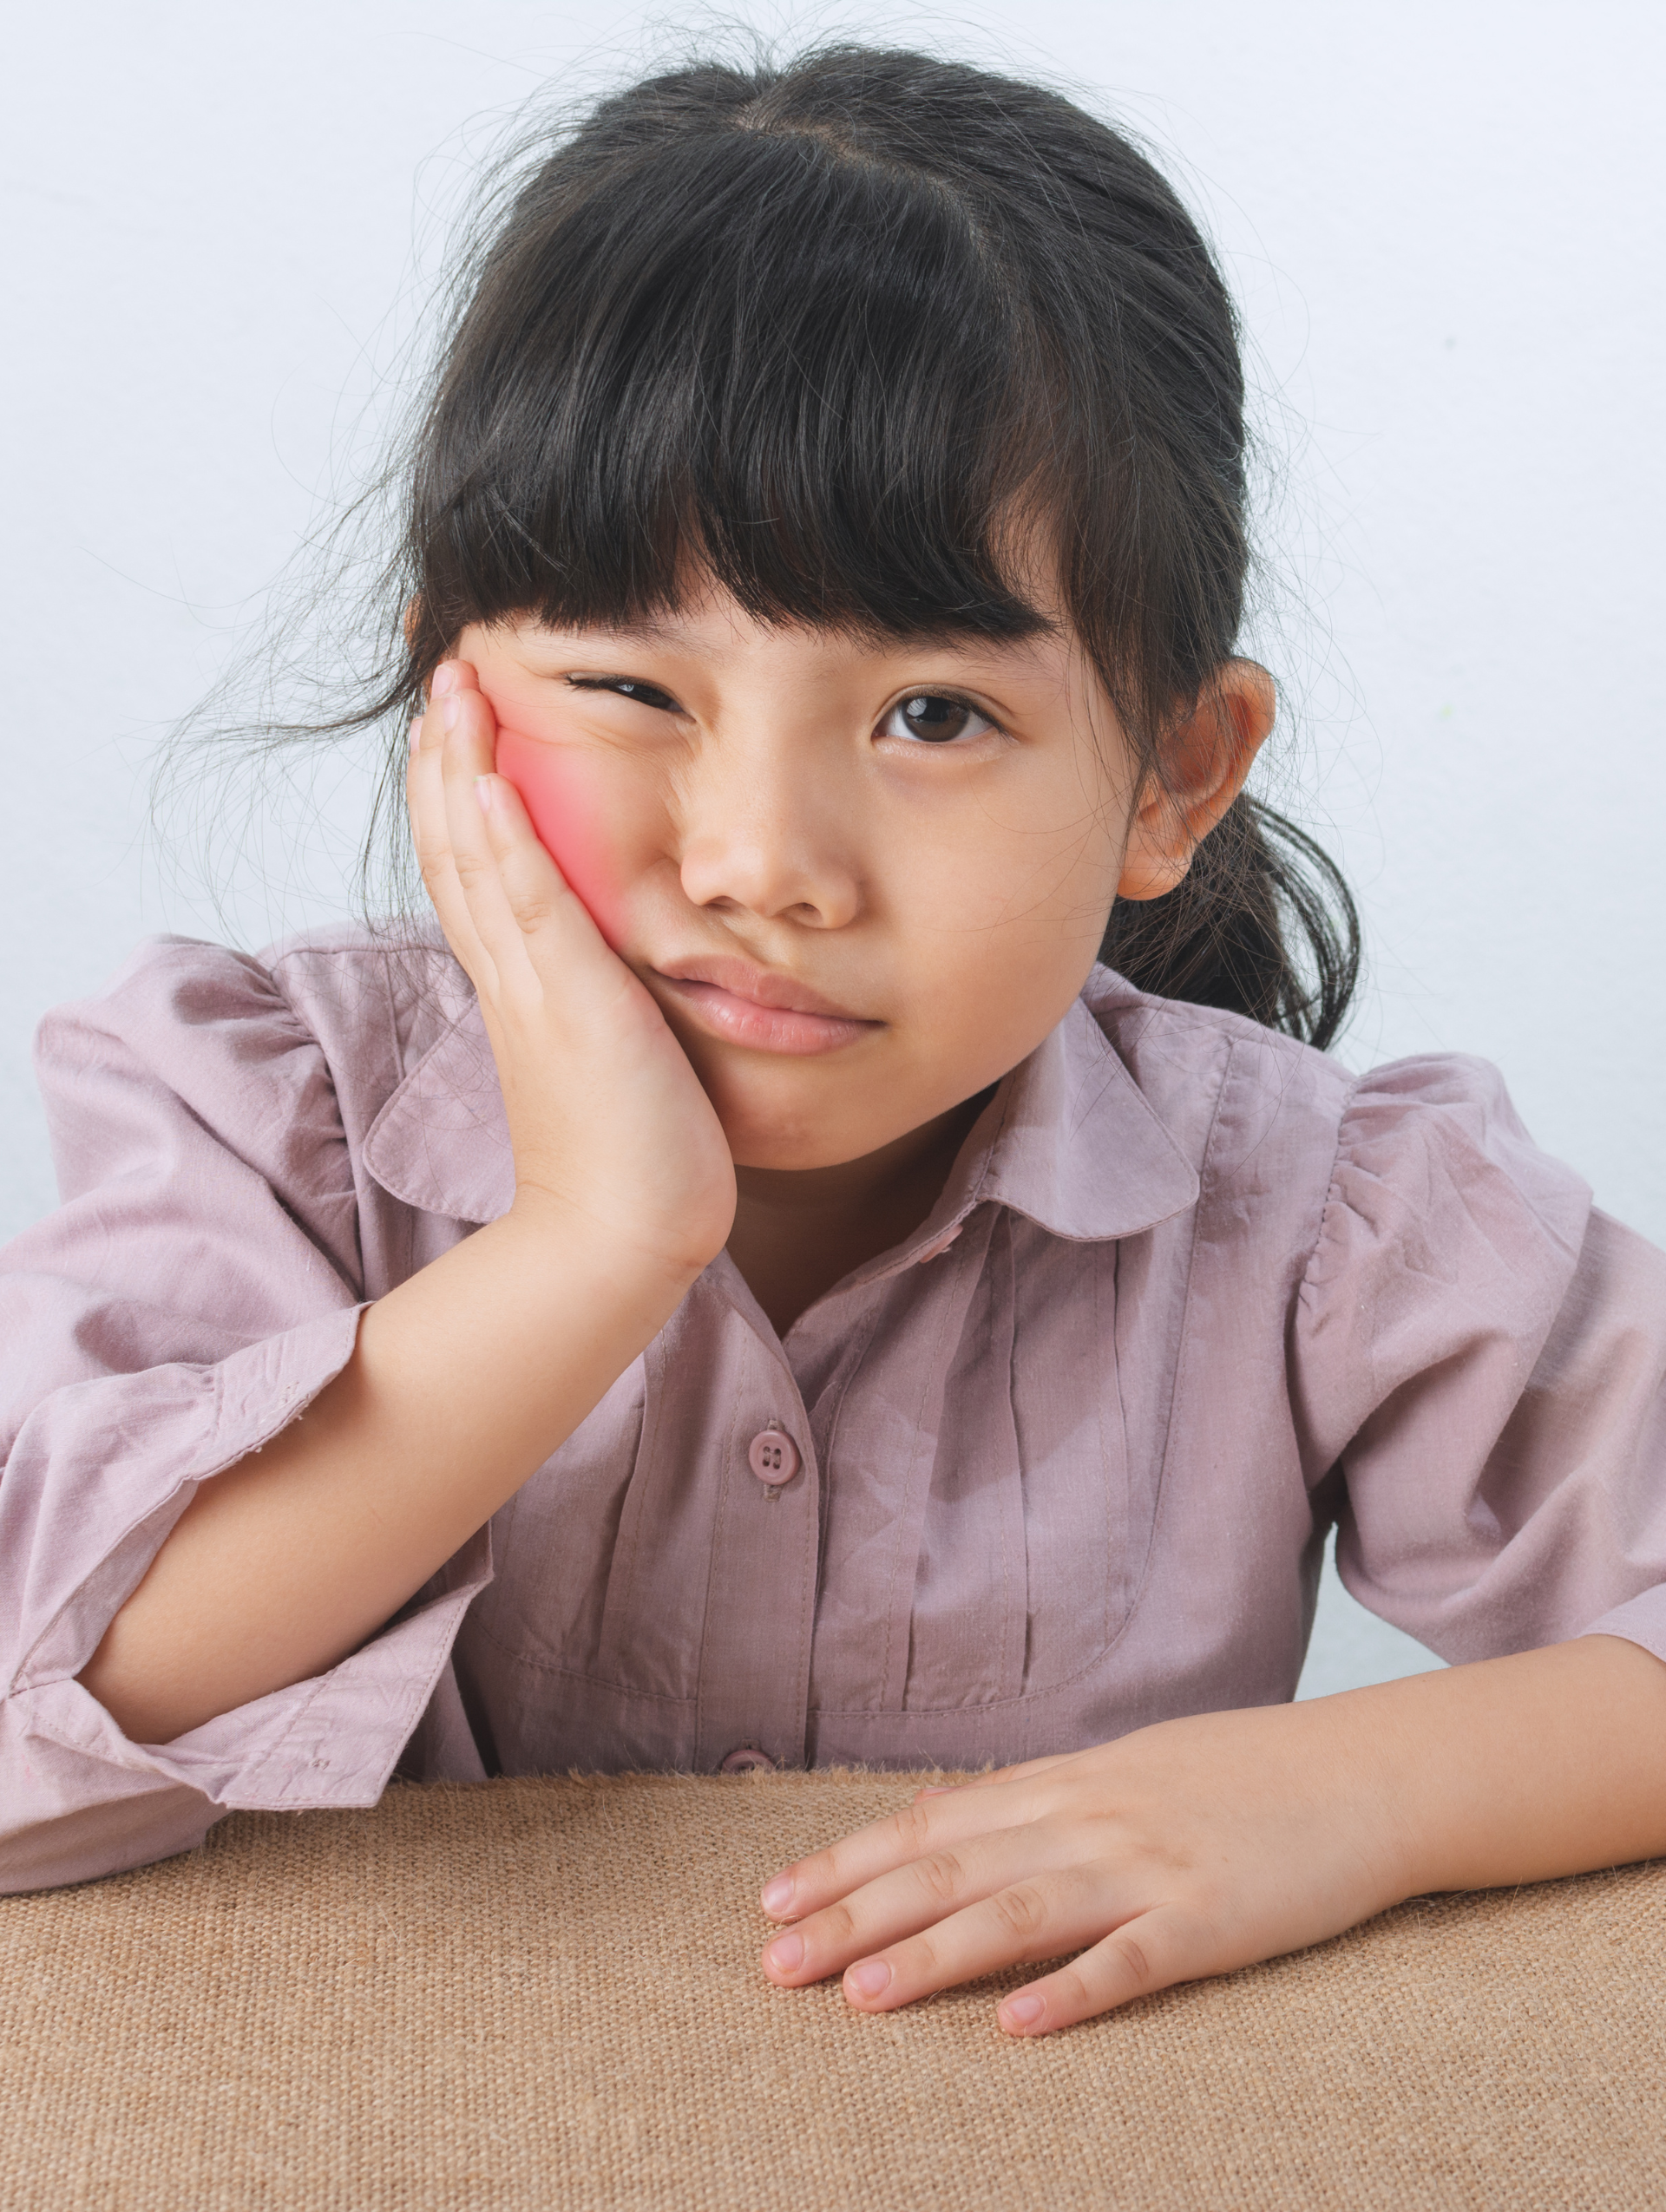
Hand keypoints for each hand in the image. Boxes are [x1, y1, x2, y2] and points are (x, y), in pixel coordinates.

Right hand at [409, 660, 735, 1282]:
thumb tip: (635, 967)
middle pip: (455, 847)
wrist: (623, 1240)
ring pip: (475, 858)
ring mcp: (532, 988)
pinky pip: (523, 902)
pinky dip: (498, 837)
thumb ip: (611, 1001)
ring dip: (459, 769)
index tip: (455, 726)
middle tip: (443, 676)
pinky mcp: (568, 1003)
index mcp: (521, 987)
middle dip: (444, 757)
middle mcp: (511, 978)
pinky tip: (484, 777)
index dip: (456, 795)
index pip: (474, 871)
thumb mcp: (618, 1053)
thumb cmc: (637, 1159)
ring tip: (454, 690)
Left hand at [758, 1701, 1415, 2035]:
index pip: (930, 1824)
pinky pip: (1131, 1962)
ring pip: (1020, 1912)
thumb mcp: (1121, 1768)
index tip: (772, 1901)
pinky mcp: (1212, 1921)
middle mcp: (1090, 1819)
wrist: (1363, 1772)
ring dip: (934, 1953)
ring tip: (859, 1994)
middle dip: (853, 1915)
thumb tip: (941, 1820)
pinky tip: (1016, 2026)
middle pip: (951, 1868)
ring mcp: (1150, 1868)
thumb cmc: (1239, 1774)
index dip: (847, 1863)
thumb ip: (1033, 1799)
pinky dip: (1071, 1993)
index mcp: (1064, 1784)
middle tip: (774, 1962)